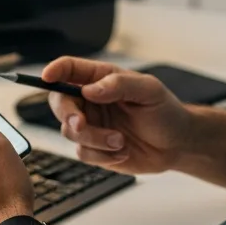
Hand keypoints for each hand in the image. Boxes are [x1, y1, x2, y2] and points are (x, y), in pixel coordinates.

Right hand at [43, 58, 194, 174]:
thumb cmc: (166, 111)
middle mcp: (90, 101)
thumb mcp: (149, 91)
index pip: (69, 69)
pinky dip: (102, 155)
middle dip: (68, 115)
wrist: (177, 145)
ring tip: (121, 141)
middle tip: (81, 124)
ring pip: (70, 131)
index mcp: (100, 79)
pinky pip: (83, 153)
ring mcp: (91, 125)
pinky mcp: (95, 149)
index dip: (54, 71)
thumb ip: (119, 85)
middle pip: (59, 103)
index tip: (47, 77)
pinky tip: (123, 151)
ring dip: (95, 139)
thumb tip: (90, 89)